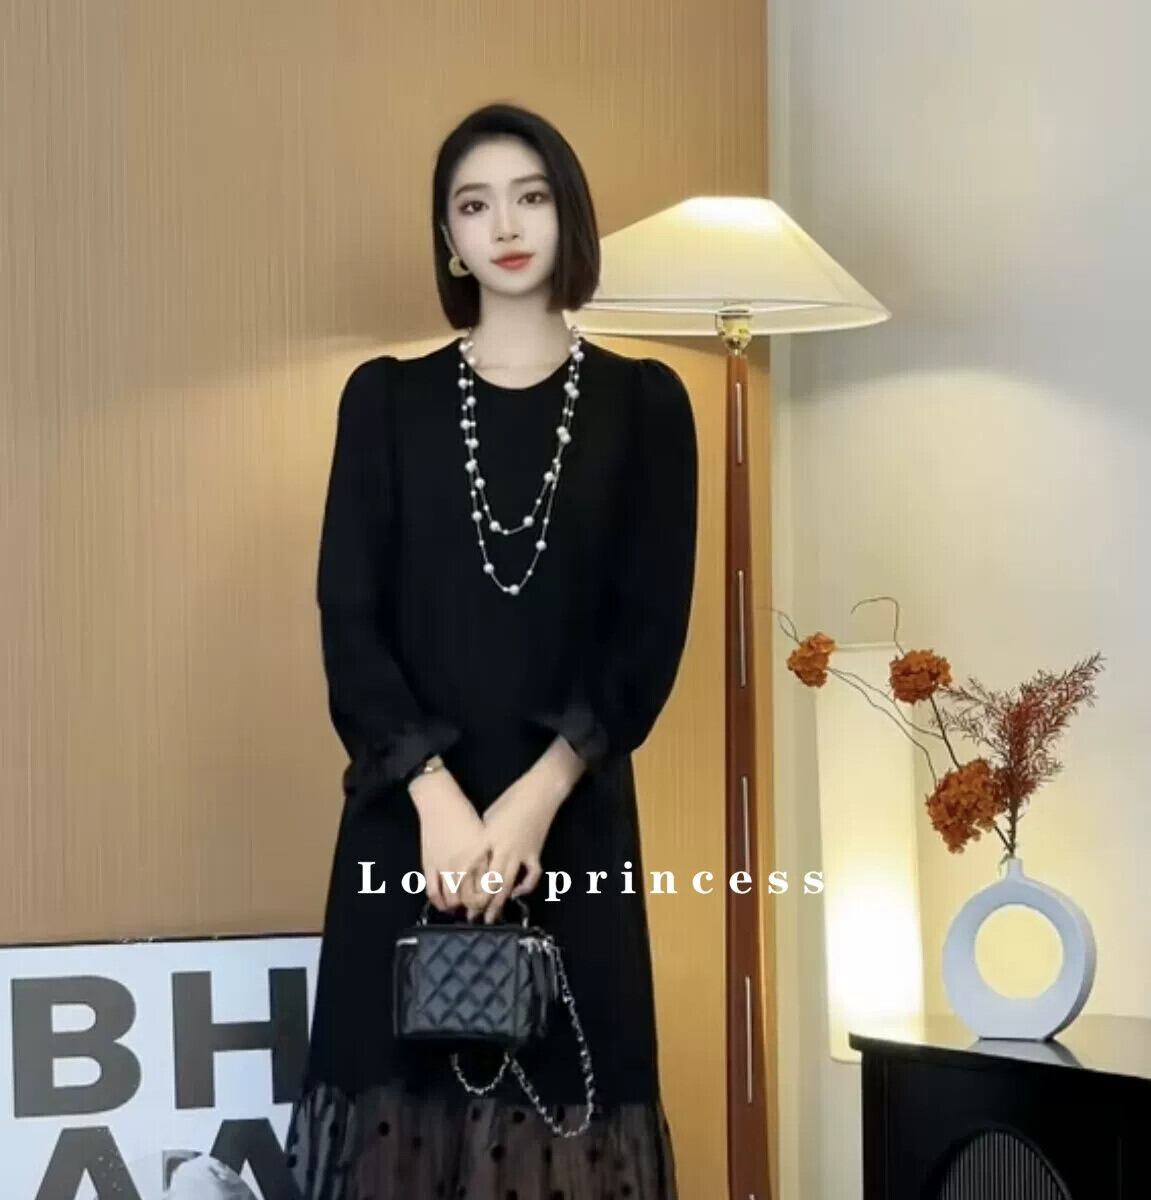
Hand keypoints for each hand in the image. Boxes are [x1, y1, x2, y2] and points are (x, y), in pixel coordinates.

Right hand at [408, 770, 491, 914]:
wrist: (439, 801)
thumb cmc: (464, 813)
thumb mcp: (484, 834)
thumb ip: (488, 858)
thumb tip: (491, 879)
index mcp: (481, 855)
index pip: (487, 889)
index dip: (490, 902)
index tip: (491, 906)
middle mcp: (464, 864)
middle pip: (470, 898)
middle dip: (474, 909)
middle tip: (476, 913)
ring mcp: (445, 865)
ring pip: (452, 899)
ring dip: (457, 908)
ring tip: (461, 910)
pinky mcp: (429, 865)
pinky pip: (433, 891)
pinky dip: (439, 902)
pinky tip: (443, 905)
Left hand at [471, 770, 565, 924]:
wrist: (539, 793)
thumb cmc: (510, 800)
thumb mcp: (488, 817)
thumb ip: (482, 838)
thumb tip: (476, 856)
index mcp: (488, 837)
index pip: (473, 867)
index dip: (465, 885)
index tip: (457, 899)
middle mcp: (503, 849)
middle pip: (490, 882)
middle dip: (480, 903)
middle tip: (472, 918)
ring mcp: (521, 853)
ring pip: (508, 884)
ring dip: (499, 903)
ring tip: (491, 918)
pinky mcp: (535, 853)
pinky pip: (531, 876)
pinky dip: (525, 887)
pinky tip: (517, 893)